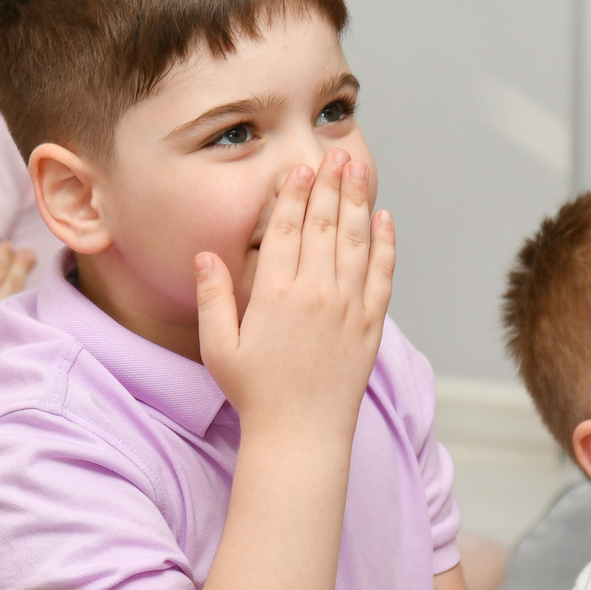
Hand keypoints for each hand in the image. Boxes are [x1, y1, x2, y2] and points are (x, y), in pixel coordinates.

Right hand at [0, 239, 34, 372]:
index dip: (2, 256)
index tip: (8, 246)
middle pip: (12, 284)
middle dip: (20, 265)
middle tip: (27, 254)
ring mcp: (0, 337)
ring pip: (19, 303)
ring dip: (26, 284)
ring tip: (29, 268)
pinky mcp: (4, 350)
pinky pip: (20, 322)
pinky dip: (25, 308)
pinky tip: (28, 299)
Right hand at [194, 149, 395, 436]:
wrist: (302, 434)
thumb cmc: (255, 392)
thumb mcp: (218, 346)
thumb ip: (213, 297)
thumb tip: (205, 254)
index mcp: (276, 295)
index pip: (286, 230)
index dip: (293, 195)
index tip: (299, 170)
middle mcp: (317, 294)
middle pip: (324, 225)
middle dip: (330, 185)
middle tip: (335, 154)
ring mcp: (348, 308)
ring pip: (356, 241)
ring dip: (358, 201)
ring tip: (359, 169)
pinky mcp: (371, 325)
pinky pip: (382, 274)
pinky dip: (385, 243)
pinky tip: (385, 218)